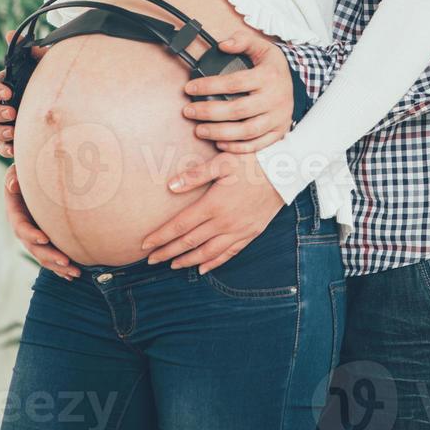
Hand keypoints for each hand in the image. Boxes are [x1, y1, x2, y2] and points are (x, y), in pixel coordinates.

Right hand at [0, 29, 47, 156]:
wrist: (70, 106)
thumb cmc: (53, 81)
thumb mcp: (47, 65)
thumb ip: (32, 51)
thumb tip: (11, 34)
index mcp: (6, 86)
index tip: (8, 92)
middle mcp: (2, 105)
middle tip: (13, 113)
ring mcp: (6, 124)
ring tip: (13, 132)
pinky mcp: (13, 140)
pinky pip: (1, 148)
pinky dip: (5, 149)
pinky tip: (14, 150)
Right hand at [4, 164, 80, 279]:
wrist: (36, 182)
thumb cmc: (28, 174)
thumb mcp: (18, 172)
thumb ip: (14, 177)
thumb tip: (12, 185)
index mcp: (17, 214)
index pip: (22, 227)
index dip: (32, 234)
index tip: (45, 238)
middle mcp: (25, 230)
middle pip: (34, 248)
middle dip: (50, 256)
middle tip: (66, 261)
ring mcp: (35, 238)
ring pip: (44, 257)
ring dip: (58, 267)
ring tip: (76, 273)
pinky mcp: (45, 242)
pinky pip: (52, 258)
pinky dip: (61, 269)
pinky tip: (73, 275)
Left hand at [141, 152, 284, 273]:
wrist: (285, 172)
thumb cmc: (252, 162)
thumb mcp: (223, 162)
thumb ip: (196, 174)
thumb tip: (170, 186)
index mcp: (213, 205)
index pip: (180, 226)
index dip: (161, 236)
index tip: (144, 245)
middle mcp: (224, 222)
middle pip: (189, 242)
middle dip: (167, 252)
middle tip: (149, 260)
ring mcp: (238, 230)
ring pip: (207, 252)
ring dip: (187, 260)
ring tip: (171, 265)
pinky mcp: (250, 233)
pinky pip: (229, 253)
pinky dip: (214, 262)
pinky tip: (203, 268)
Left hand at [182, 29, 293, 152]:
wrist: (299, 83)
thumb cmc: (273, 66)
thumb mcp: (262, 47)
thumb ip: (242, 41)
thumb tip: (223, 44)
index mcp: (268, 76)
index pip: (234, 83)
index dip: (209, 86)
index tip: (189, 87)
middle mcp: (275, 99)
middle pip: (238, 110)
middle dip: (209, 112)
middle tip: (188, 111)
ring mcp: (278, 118)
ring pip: (247, 131)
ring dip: (220, 133)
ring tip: (199, 130)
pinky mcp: (278, 132)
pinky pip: (257, 145)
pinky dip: (237, 147)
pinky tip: (219, 143)